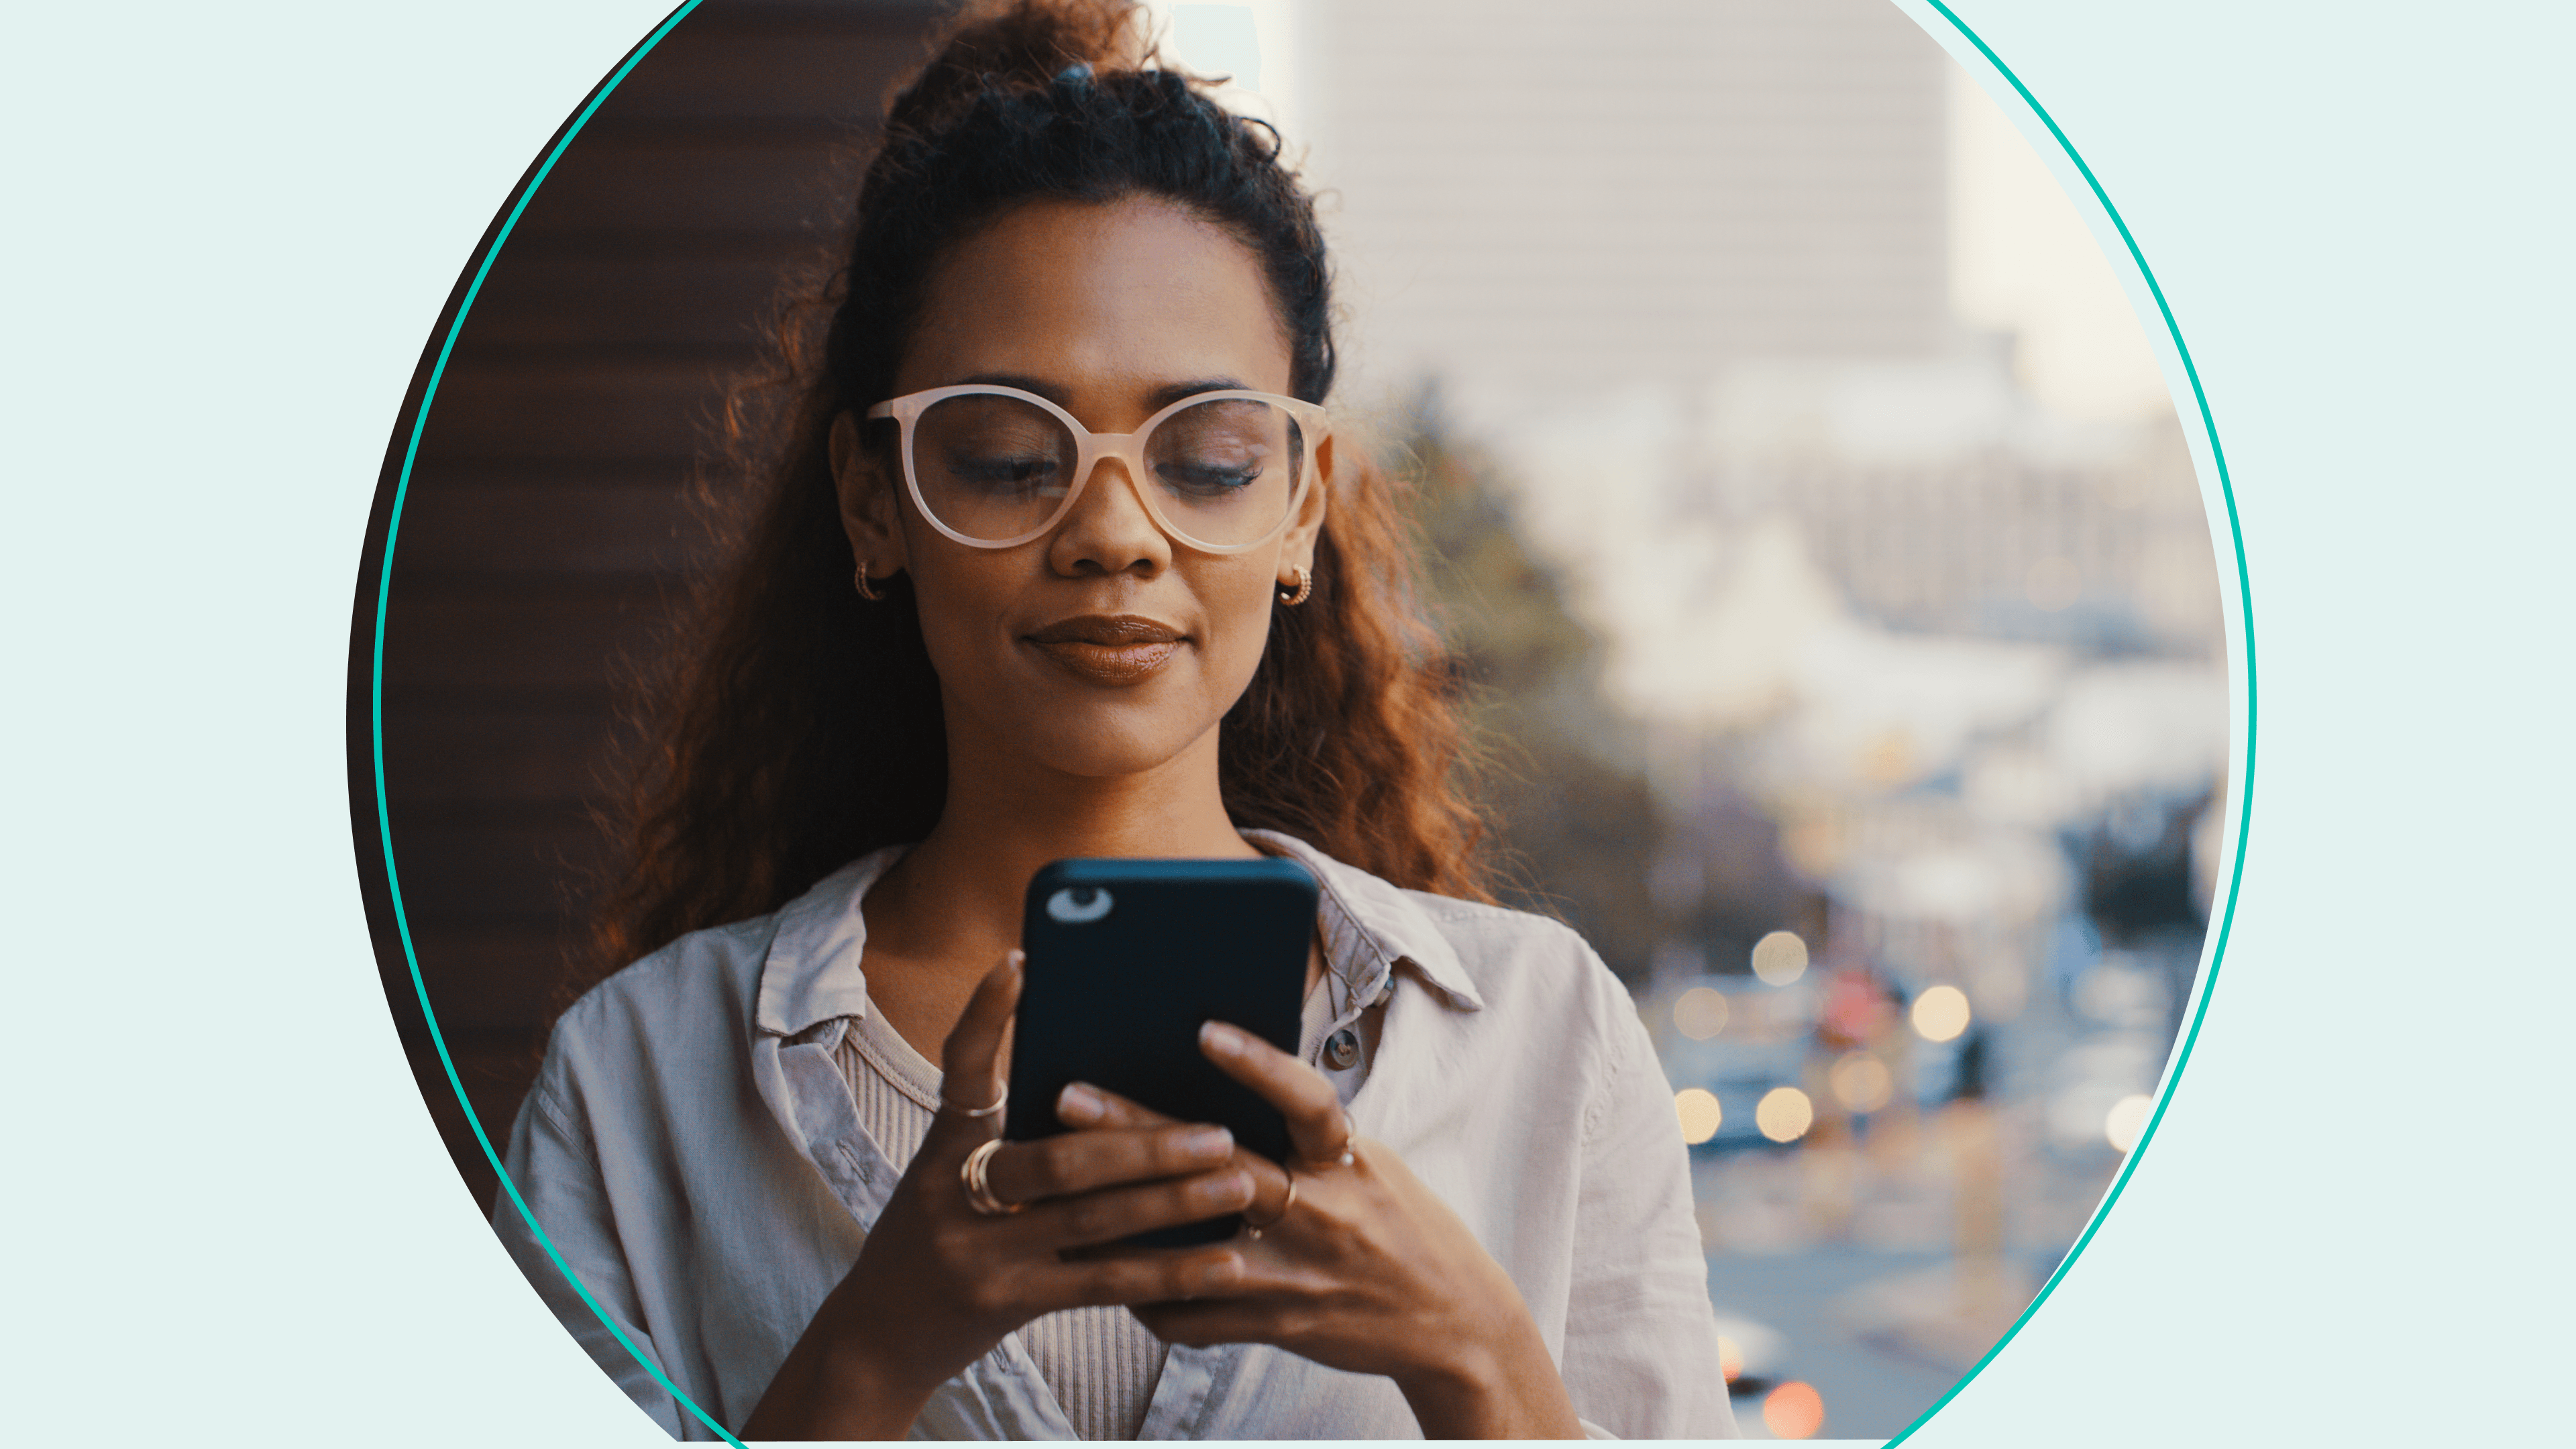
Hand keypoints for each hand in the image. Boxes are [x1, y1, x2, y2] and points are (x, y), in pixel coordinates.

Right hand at [741, 955, 1256, 1439]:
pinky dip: (1169, 1273)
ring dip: (1173, 1202)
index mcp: (942, 1148)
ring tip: (1240, 1184)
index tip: (1022, 960)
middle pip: (1061, 1160)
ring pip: (1093, 1221)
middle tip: (1217, 1130)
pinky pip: (1103, 1284)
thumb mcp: (950, 1176)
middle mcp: (954, 1195)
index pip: (960, 1070)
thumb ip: (1012, 1136)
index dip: (985, 1016)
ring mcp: (981, 1255)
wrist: (875, 1339)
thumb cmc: (932, 1239)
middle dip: (1145, 1144)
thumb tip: (1110, 1090)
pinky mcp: (1009, 1304)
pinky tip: (1224, 1263)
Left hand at [1061, 1021, 1583, 1438]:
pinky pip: (1197, 1315)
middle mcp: (1326, 1214)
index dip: (1258, 1065)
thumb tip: (1224, 1080)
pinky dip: (1149, 1297)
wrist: (1452, 1323)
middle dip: (1143, 1130)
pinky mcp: (1279, 1325)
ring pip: (1194, 1247)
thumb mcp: (1368, 1165)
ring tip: (1062, 1194)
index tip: (1204, 1031)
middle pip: (1224, 1167)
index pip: (1306, 1102)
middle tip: (1071, 1095)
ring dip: (1124, 1219)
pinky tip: (1106, 1275)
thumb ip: (1306, 1135)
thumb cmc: (1401, 1225)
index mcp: (1349, 1163)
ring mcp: (1299, 1276)